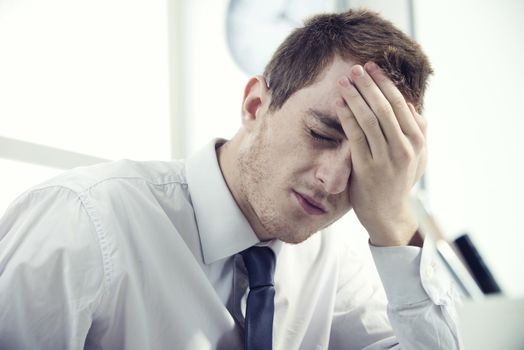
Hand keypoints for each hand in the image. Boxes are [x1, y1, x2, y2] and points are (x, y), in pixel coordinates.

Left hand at [335, 62, 426, 245]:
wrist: (388, 213)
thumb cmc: (400, 180)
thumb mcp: (418, 156)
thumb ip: (418, 130)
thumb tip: (408, 103)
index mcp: (417, 142)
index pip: (400, 104)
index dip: (385, 83)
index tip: (372, 67)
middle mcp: (404, 149)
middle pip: (384, 108)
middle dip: (368, 85)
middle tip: (355, 68)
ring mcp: (385, 159)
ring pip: (369, 120)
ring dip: (355, 97)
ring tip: (344, 81)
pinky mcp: (366, 169)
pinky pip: (356, 136)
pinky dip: (347, 117)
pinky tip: (339, 104)